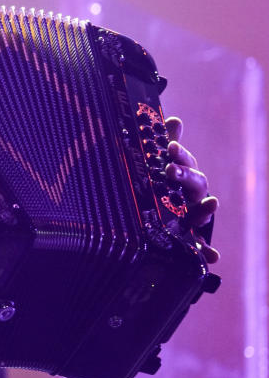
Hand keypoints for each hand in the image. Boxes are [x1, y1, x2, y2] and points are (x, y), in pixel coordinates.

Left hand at [164, 116, 218, 262]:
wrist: (166, 213)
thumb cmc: (167, 185)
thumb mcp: (163, 164)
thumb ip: (168, 141)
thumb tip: (174, 119)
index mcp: (184, 176)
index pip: (183, 162)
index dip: (178, 154)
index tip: (170, 145)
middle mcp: (192, 195)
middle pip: (194, 183)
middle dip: (184, 175)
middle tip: (170, 169)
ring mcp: (193, 215)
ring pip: (202, 211)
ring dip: (206, 208)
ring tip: (212, 204)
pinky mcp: (189, 237)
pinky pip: (200, 246)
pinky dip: (207, 252)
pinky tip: (214, 258)